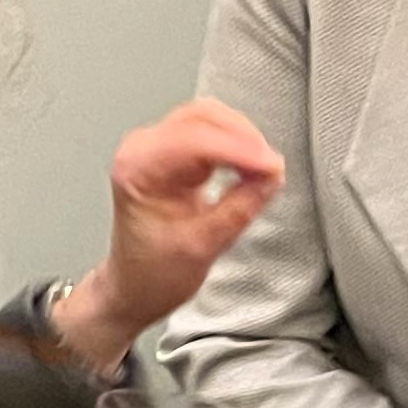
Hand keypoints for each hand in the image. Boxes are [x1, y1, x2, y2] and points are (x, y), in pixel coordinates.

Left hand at [46, 101, 285, 368]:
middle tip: (272, 167)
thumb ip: (239, 208)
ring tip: (265, 168)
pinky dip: (234, 144)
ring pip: (208, 119)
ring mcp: (156, 148)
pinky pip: (209, 133)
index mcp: (137, 168)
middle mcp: (142, 149)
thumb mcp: (201, 247)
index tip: (272, 166)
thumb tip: (270, 178)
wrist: (134, 289)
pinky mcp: (172, 154)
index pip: (195, 141)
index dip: (240, 150)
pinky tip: (251, 164)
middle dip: (243, 138)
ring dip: (241, 138)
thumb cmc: (151, 274)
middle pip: (202, 118)